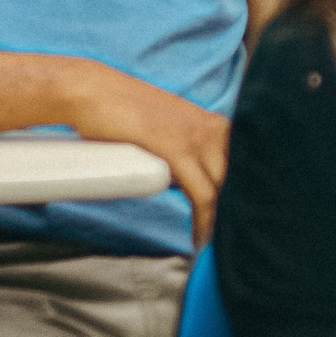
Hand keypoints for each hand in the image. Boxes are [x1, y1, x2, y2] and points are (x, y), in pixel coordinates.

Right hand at [62, 62, 230, 246]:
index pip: (242, 166)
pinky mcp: (178, 151)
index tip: (238, 219)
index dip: (241, 194)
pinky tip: (200, 238)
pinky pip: (203, 195)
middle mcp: (213, 127)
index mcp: (213, 124)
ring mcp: (198, 137)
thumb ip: (184, 150)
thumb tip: (186, 179)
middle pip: (238, 178)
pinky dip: (205, 220)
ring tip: (212, 243)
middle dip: (234, 208)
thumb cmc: (122, 113)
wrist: (93, 93)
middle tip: (225, 237)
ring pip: (224, 188)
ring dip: (221, 218)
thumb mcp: (165, 130)